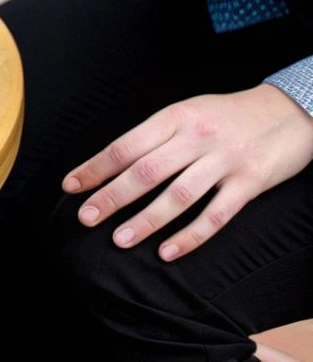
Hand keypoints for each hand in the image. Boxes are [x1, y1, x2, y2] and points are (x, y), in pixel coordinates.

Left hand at [63, 85, 312, 260]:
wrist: (293, 109)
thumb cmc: (230, 114)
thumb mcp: (189, 112)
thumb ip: (156, 135)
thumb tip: (113, 163)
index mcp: (175, 117)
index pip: (126, 146)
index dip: (95, 168)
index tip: (71, 186)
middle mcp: (197, 137)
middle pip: (145, 171)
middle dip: (111, 197)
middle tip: (86, 218)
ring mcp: (225, 161)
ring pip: (177, 196)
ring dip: (145, 220)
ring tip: (119, 239)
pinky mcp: (250, 182)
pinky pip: (216, 215)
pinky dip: (190, 236)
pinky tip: (167, 251)